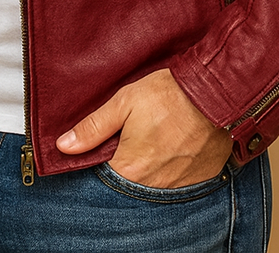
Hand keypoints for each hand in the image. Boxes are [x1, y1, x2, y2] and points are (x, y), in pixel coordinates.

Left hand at [56, 68, 233, 188]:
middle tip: (138, 140)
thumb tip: (64, 146)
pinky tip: (176, 149)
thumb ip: (93, 127)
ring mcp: (180, 186)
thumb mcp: (124, 102)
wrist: (215, 92)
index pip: (105, 177)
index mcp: (131, 169)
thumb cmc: (169, 94)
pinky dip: (176, 170)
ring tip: (157, 142)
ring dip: (152, 169)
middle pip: (131, 183)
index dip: (104, 161)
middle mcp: (154, 186)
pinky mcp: (201, 179)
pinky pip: (181, 183)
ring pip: (156, 184)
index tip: (109, 146)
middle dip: (130, 165)